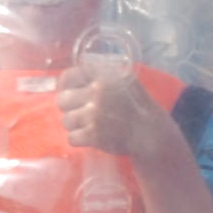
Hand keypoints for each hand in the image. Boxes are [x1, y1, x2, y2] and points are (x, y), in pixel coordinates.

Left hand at [56, 58, 177, 161]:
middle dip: (69, 108)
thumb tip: (76, 73)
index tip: (66, 92)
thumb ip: (102, 73)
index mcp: (102, 77)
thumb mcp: (125, 80)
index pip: (68, 76)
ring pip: (66, 121)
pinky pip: (71, 138)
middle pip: (62, 100)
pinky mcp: (94, 135)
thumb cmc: (138, 106)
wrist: (151, 132)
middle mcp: (96, 93)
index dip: (64, 85)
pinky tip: (90, 137)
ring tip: (88, 126)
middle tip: (80, 113)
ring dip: (75, 125)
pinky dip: (79, 140)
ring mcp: (94, 115)